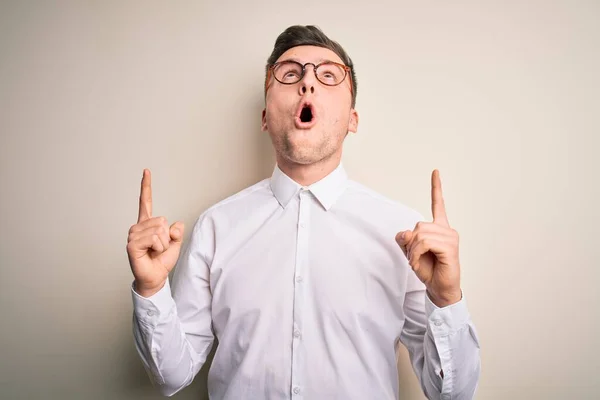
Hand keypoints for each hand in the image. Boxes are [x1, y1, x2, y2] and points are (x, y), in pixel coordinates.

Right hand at [126, 169, 184, 296]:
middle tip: (159, 248)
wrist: (155, 278)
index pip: (146, 201)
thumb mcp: (175, 244)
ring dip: (163, 244)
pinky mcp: (132, 245)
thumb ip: (177, 232)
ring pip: (159, 230)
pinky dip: (158, 247)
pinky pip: (154, 238)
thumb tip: (176, 224)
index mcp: (147, 224)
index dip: (146, 186)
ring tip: (154, 252)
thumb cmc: (161, 261)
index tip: (146, 171)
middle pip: (162, 220)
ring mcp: (133, 235)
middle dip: (167, 236)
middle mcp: (138, 227)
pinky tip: (150, 254)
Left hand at [395, 170, 461, 307]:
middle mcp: (447, 230)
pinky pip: (425, 242)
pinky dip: (417, 253)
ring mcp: (450, 238)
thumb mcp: (411, 253)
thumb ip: (405, 240)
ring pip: (420, 234)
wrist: (439, 288)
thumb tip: (404, 232)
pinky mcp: (450, 247)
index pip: (438, 204)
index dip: (436, 187)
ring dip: (412, 250)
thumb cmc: (428, 270)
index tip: (435, 171)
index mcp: (440, 228)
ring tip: (417, 261)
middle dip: (410, 242)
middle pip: (418, 225)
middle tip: (413, 257)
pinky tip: (419, 261)